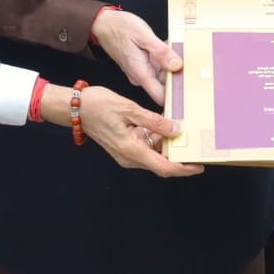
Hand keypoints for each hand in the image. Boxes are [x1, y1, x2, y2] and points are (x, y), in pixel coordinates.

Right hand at [40, 84, 203, 177]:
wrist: (74, 107)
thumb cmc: (98, 105)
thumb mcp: (129, 108)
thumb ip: (153, 120)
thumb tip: (175, 129)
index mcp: (131, 150)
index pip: (163, 167)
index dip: (183, 169)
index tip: (199, 165)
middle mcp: (129, 157)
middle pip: (161, 163)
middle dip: (180, 156)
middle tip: (198, 145)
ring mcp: (126, 153)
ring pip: (154, 154)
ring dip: (168, 146)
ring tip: (185, 133)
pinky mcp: (124, 146)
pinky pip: (145, 146)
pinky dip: (157, 139)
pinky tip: (166, 126)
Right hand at [90, 9, 180, 104]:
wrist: (103, 24)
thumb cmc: (119, 28)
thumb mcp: (143, 36)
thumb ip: (161, 52)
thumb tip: (177, 65)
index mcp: (141, 73)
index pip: (160, 97)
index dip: (174, 98)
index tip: (189, 93)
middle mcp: (140, 75)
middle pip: (165, 85)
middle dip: (178, 75)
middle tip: (189, 63)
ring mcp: (141, 70)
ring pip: (162, 73)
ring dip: (171, 64)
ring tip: (177, 49)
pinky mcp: (141, 63)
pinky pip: (157, 65)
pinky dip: (164, 57)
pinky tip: (166, 46)